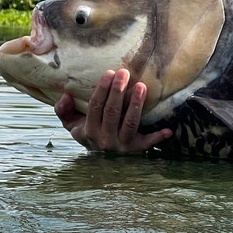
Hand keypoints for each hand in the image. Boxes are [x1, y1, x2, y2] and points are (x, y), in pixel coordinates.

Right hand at [54, 68, 172, 152]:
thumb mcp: (72, 125)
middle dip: (118, 91)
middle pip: (112, 112)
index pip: (96, 106)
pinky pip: (147, 143)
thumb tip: (64, 96)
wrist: (100, 159)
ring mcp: (122, 145)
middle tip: (124, 73)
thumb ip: (63, 111)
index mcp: (89, 130)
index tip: (109, 73)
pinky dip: (157, 138)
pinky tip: (168, 130)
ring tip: (141, 86)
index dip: (102, 89)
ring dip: (136, 104)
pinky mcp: (136, 149)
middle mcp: (105, 139)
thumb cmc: (88, 133)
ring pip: (130, 123)